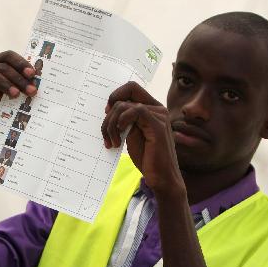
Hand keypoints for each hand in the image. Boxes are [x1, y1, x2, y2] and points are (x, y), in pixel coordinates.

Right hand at [0, 51, 37, 126]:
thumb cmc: (7, 103)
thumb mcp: (18, 93)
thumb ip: (26, 84)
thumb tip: (39, 79)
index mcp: (0, 61)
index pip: (9, 56)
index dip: (21, 63)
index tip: (32, 74)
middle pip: (2, 66)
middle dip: (18, 78)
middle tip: (30, 90)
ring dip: (3, 82)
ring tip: (14, 94)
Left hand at [102, 81, 184, 195]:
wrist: (161, 178)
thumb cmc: (147, 158)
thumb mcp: (131, 134)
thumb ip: (124, 120)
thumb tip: (109, 108)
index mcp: (151, 109)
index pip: (131, 88)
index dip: (115, 96)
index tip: (106, 113)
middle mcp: (157, 108)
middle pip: (124, 96)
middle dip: (109, 116)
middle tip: (106, 136)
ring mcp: (159, 115)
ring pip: (124, 105)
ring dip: (111, 124)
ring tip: (112, 142)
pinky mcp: (158, 125)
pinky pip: (135, 111)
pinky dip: (121, 122)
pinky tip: (119, 138)